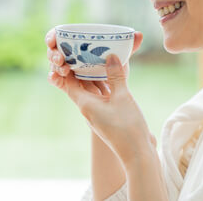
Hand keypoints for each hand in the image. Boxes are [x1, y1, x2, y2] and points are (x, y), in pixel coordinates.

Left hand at [46, 29, 152, 163]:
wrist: (137, 153)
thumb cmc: (128, 127)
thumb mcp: (123, 97)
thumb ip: (116, 76)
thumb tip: (111, 55)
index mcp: (85, 104)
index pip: (68, 82)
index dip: (65, 67)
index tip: (67, 52)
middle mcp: (87, 108)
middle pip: (78, 84)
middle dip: (79, 67)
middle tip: (83, 49)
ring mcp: (97, 112)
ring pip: (91, 89)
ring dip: (93, 74)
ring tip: (97, 56)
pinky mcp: (107, 114)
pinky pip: (101, 95)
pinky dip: (103, 83)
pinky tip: (111, 73)